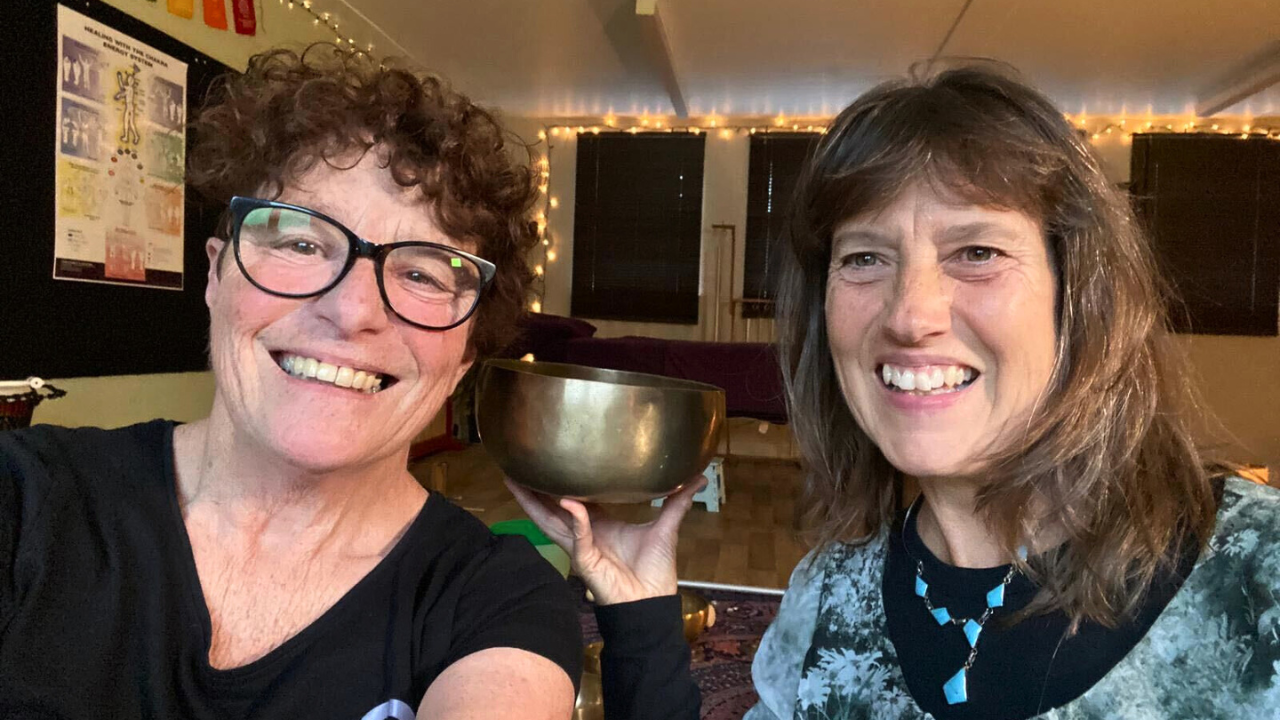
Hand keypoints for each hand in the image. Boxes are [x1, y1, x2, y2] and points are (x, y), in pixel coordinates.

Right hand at [505, 477, 706, 605]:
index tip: (546, 464)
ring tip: (516, 482)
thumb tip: (697, 477)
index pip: (572, 499)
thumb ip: (676, 502)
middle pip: (551, 508)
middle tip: (515, 468)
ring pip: (551, 521)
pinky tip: (569, 503)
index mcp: (599, 524)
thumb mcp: (667, 527)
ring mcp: (581, 547)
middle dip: (532, 490)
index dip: (559, 483)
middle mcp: (584, 534)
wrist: (655, 602)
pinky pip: (577, 537)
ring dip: (534, 503)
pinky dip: (574, 520)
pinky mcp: (585, 561)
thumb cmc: (656, 570)